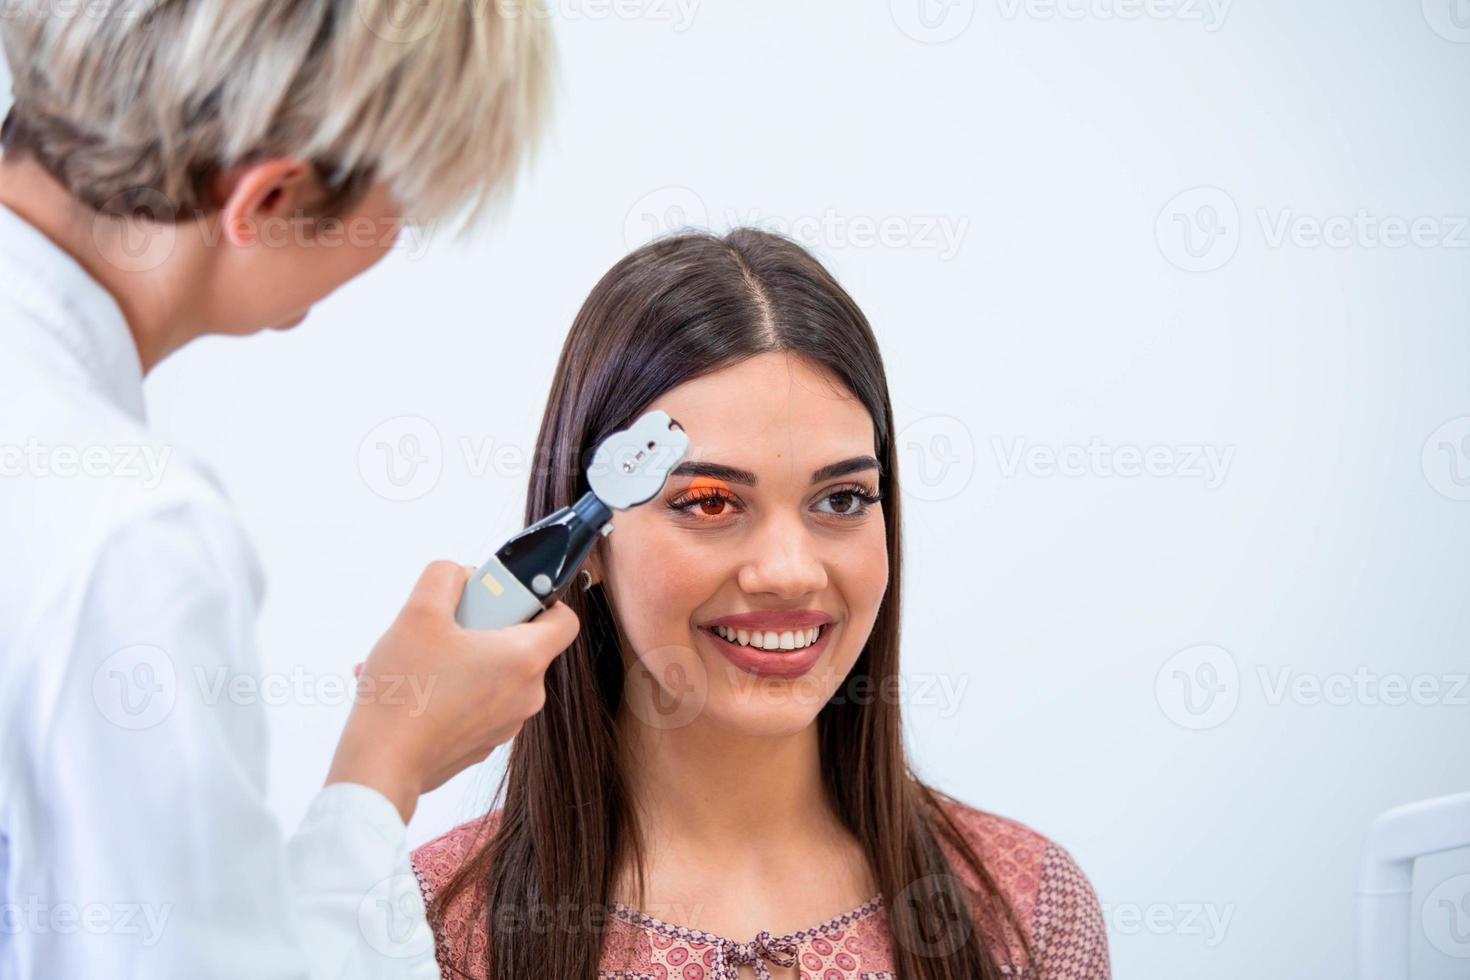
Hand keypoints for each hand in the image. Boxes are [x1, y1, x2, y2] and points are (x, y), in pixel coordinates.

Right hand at [325, 560, 579, 822]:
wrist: (381, 768)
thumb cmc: (405, 692)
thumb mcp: (418, 613)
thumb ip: (444, 577)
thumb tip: (460, 575)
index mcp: (524, 659)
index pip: (565, 619)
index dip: (540, 599)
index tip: (503, 597)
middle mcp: (527, 695)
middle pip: (521, 643)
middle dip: (482, 626)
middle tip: (445, 625)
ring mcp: (507, 724)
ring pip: (493, 673)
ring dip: (460, 658)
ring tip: (416, 659)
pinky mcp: (483, 743)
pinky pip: (477, 702)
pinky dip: (452, 689)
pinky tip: (412, 688)